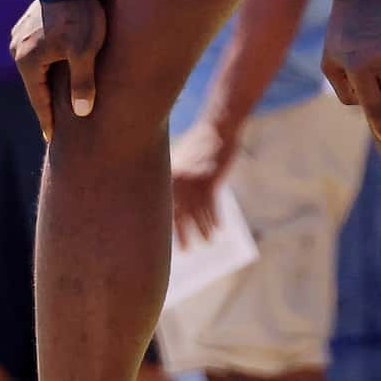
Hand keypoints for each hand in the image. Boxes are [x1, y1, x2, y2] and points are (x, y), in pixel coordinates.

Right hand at [11, 0, 107, 136]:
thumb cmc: (80, 13)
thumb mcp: (85, 50)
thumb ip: (83, 83)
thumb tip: (81, 114)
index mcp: (28, 61)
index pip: (39, 100)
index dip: (47, 120)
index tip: (52, 139)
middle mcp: (18, 50)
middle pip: (36, 84)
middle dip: (46, 102)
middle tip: (57, 124)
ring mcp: (21, 35)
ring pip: (37, 66)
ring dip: (48, 80)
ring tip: (58, 96)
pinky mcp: (29, 23)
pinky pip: (39, 51)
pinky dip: (49, 62)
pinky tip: (59, 65)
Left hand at [169, 119, 233, 244]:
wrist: (217, 129)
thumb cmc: (199, 145)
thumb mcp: (182, 159)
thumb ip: (175, 178)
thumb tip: (168, 201)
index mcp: (168, 176)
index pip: (162, 207)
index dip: (166, 226)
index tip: (168, 239)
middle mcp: (177, 180)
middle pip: (177, 214)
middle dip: (181, 234)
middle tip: (185, 250)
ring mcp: (193, 180)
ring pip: (196, 212)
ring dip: (202, 229)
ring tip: (207, 241)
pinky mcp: (210, 179)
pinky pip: (211, 205)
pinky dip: (214, 218)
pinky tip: (218, 228)